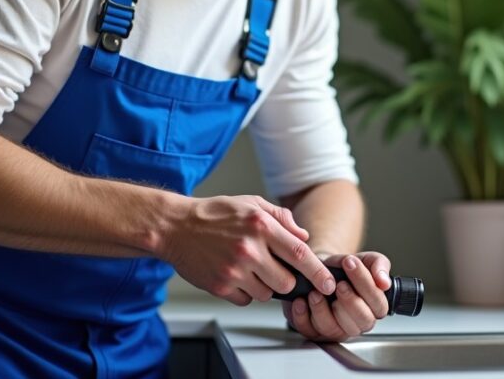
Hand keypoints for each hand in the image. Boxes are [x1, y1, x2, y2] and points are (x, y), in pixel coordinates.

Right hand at [161, 195, 336, 305]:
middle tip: (273, 268)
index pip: (300, 254)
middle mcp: (249, 249)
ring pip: (267, 293)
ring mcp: (234, 270)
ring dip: (263, 285)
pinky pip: (246, 299)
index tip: (328, 284)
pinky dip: (245, 292)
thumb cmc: (214, 214)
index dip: (318, 272)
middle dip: (286, 280)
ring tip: (248, 267)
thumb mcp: (251, 203)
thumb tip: (303, 236)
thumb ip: (281, 218)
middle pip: (286, 282)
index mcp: (261, 225)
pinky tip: (234, 274)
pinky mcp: (220, 286)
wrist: (175, 227)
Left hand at [283, 251, 391, 340]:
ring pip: (334, 329)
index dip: (366, 285)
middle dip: (350, 301)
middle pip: (360, 321)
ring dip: (323, 310)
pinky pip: (310, 331)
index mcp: (374, 307)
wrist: (320, 266)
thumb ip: (379, 266)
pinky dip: (303, 316)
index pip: (378, 304)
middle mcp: (358, 322)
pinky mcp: (315, 332)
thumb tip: (384, 282)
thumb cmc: (345, 267)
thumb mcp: (367, 259)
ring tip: (316, 292)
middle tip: (339, 284)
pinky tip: (302, 301)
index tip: (351, 264)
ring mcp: (337, 330)